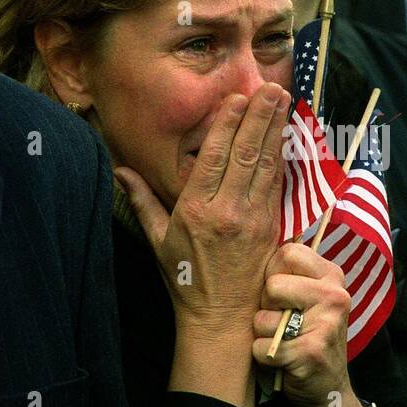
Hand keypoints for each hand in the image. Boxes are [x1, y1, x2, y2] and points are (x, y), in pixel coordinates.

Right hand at [116, 83, 288, 337]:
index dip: (228, 125)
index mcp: (195, 212)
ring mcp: (253, 220)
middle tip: (271, 87)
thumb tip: (120, 169)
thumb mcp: (157, 241)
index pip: (214, 158)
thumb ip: (142, 200)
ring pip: (265, 165)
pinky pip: (276, 184)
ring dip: (276, 130)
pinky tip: (286, 135)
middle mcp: (226, 212)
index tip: (237, 98)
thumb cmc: (186, 280)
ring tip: (283, 100)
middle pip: (245, 155)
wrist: (221, 320)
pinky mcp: (271, 228)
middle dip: (260, 117)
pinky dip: (282, 157)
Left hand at [251, 242, 356, 406]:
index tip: (282, 294)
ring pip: (262, 319)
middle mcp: (335, 296)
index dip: (273, 272)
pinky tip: (282, 360)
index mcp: (332, 276)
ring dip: (264, 335)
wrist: (328, 387)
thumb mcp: (309, 298)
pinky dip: (263, 358)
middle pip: (272, 285)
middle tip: (283, 322)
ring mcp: (326, 324)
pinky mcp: (310, 352)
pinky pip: (262, 347)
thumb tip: (255, 243)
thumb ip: (291, 273)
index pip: (288, 252)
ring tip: (283, 342)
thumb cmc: (308, 336)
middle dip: (266, 307)